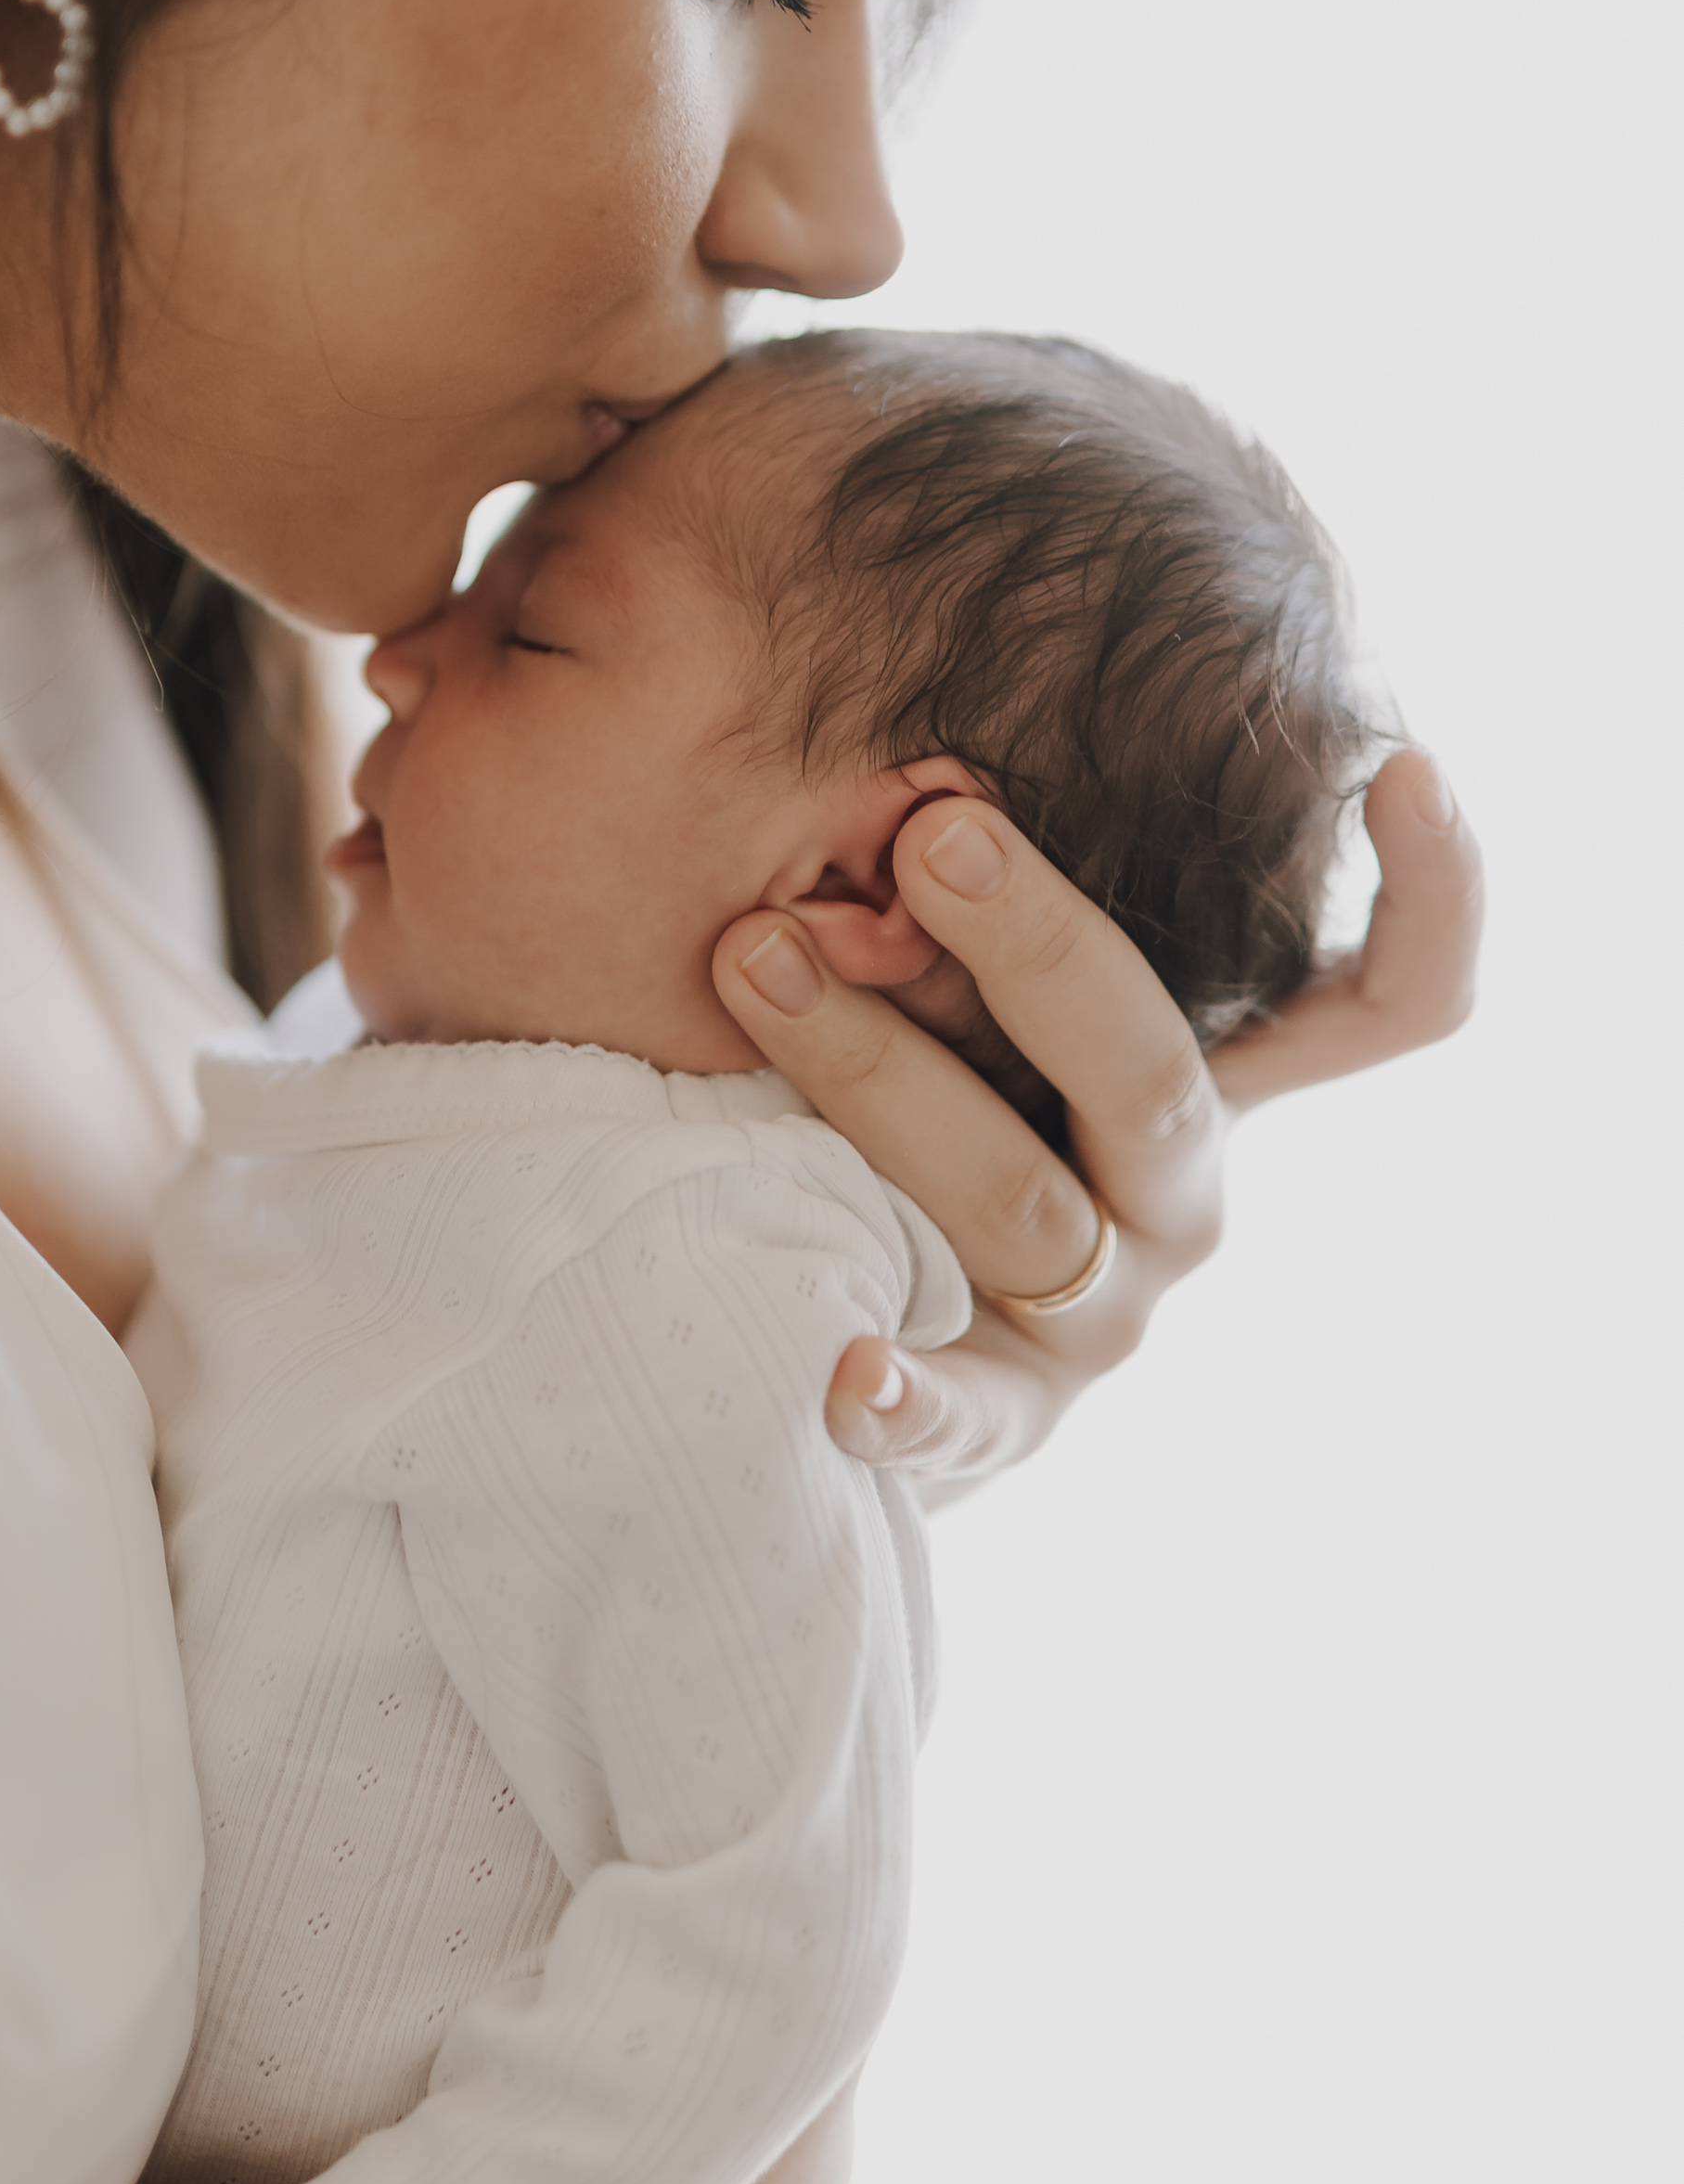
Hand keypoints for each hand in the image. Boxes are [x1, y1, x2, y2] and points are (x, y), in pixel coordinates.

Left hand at [711, 746, 1480, 1488]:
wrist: (852, 1321)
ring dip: (876, 1068)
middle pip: (1152, 1072)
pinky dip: (910, 1395)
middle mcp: (1176, 1193)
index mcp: (1202, 1076)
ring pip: (1016, 1195)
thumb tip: (915, 769)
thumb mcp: (963, 980)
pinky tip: (847, 1370)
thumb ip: (959, 891)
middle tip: (929, 836)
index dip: (1432, 898)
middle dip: (1038, 945)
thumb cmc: (910, 1084)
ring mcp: (1099, 1312)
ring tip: (751, 958)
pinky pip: (966, 1412)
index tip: (1402, 767)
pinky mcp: (1002, 1416)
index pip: (1385, 1004)